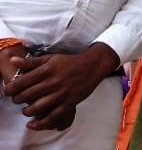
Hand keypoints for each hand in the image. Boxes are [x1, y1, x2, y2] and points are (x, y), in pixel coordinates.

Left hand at [4, 43, 119, 130]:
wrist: (92, 66)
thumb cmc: (69, 62)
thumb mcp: (50, 58)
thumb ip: (31, 62)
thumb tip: (12, 60)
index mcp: (47, 70)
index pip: (22, 82)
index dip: (10, 89)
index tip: (7, 91)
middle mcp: (53, 82)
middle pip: (27, 95)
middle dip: (17, 100)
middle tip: (16, 99)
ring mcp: (62, 94)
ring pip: (37, 107)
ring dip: (27, 111)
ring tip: (25, 110)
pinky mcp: (69, 103)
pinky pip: (52, 116)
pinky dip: (40, 123)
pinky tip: (32, 124)